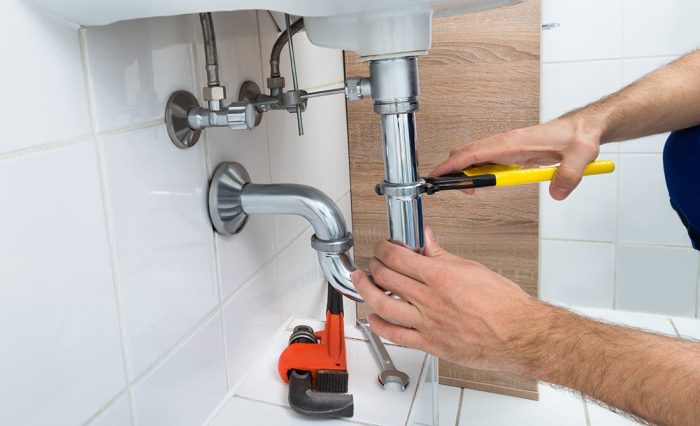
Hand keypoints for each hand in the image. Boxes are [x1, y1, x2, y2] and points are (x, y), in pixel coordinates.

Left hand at [352, 227, 539, 373]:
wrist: (520, 335)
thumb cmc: (505, 306)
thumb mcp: (474, 269)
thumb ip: (444, 256)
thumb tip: (428, 241)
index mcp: (441, 277)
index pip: (398, 257)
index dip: (383, 249)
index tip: (382, 247)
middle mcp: (431, 300)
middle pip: (387, 278)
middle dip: (374, 266)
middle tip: (373, 263)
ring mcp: (428, 324)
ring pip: (383, 305)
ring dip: (367, 291)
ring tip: (362, 282)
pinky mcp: (431, 344)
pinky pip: (396, 336)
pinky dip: (380, 325)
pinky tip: (374, 317)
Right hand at [430, 117, 601, 199]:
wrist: (584, 128)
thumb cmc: (579, 137)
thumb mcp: (579, 157)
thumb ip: (568, 176)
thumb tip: (556, 193)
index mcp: (514, 142)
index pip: (474, 153)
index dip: (452, 165)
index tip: (437, 175)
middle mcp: (506, 142)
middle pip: (467, 154)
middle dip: (454, 171)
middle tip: (452, 190)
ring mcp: (507, 146)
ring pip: (475, 157)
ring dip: (467, 173)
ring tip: (470, 190)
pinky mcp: (512, 152)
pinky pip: (487, 161)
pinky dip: (480, 172)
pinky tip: (486, 183)